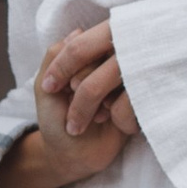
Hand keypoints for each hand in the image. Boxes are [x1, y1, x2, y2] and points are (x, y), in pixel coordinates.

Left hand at [35, 17, 138, 141]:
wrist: (70, 156)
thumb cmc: (56, 119)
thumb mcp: (44, 87)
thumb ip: (54, 56)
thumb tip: (78, 32)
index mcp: (90, 56)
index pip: (88, 44)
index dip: (72, 69)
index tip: (62, 90)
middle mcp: (112, 64)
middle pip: (106, 59)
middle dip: (85, 89)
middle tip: (77, 103)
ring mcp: (129, 83)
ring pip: (122, 77)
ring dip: (100, 102)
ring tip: (95, 116)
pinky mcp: (142, 104)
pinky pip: (135, 99)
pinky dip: (118, 115)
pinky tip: (112, 122)